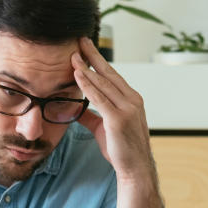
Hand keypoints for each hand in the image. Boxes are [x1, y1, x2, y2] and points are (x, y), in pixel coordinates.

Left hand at [71, 38, 163, 207]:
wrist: (135, 168)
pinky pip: (99, 97)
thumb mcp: (104, 128)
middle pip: (109, 72)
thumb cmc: (122, 150)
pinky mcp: (118, 118)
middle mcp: (132, 100)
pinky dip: (87, 84)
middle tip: (80, 39)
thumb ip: (91, 116)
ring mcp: (127, 108)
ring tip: (73, 54)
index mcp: (131, 99)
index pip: (112, 75)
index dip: (98, 60)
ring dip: (87, 67)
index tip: (87, 47)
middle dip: (93, 55)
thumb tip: (77, 110)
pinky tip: (77, 74)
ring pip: (103, 82)